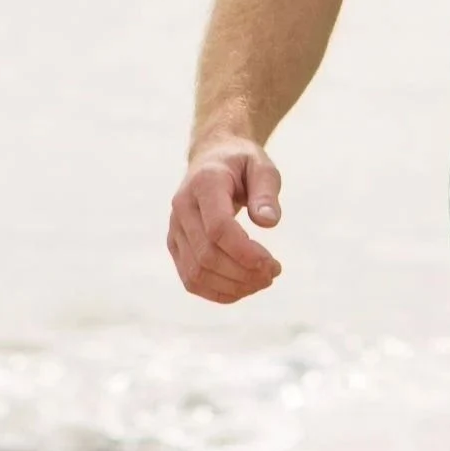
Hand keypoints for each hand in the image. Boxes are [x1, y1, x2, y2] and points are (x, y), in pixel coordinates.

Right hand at [167, 136, 284, 304]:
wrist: (212, 158)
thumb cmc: (241, 163)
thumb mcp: (261, 167)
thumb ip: (266, 191)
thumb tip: (269, 222)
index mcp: (204, 183)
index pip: (218, 228)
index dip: (245, 252)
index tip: (273, 264)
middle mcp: (182, 207)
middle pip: (207, 255)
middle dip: (244, 273)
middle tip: (274, 272)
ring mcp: (175, 228)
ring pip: (197, 273)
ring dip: (233, 286)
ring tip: (262, 281)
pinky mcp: (175, 245)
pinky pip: (191, 279)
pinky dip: (218, 292)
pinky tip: (243, 288)